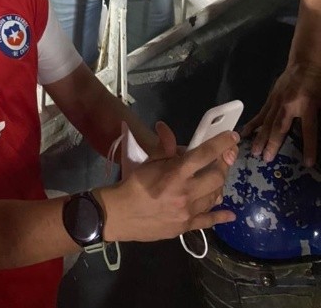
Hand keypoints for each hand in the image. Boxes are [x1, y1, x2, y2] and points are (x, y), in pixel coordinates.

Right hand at [99, 129, 237, 241]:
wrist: (121, 214)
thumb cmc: (135, 184)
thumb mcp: (149, 161)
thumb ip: (163, 146)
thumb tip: (165, 127)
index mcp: (176, 173)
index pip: (205, 154)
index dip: (222, 143)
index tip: (232, 137)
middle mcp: (186, 192)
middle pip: (216, 177)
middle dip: (224, 165)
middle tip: (225, 158)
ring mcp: (188, 212)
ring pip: (215, 197)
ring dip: (218, 185)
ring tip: (215, 178)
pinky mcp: (186, 226)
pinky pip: (208, 221)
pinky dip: (220, 216)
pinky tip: (230, 215)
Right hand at [243, 62, 320, 166]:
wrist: (305, 63)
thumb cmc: (318, 82)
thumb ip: (319, 117)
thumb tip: (319, 131)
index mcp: (307, 106)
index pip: (309, 130)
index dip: (309, 147)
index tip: (307, 163)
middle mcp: (289, 105)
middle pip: (280, 127)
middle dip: (273, 144)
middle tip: (266, 159)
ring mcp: (277, 101)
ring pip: (268, 121)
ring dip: (261, 137)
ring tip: (255, 151)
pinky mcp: (271, 99)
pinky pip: (262, 113)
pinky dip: (254, 124)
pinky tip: (245, 132)